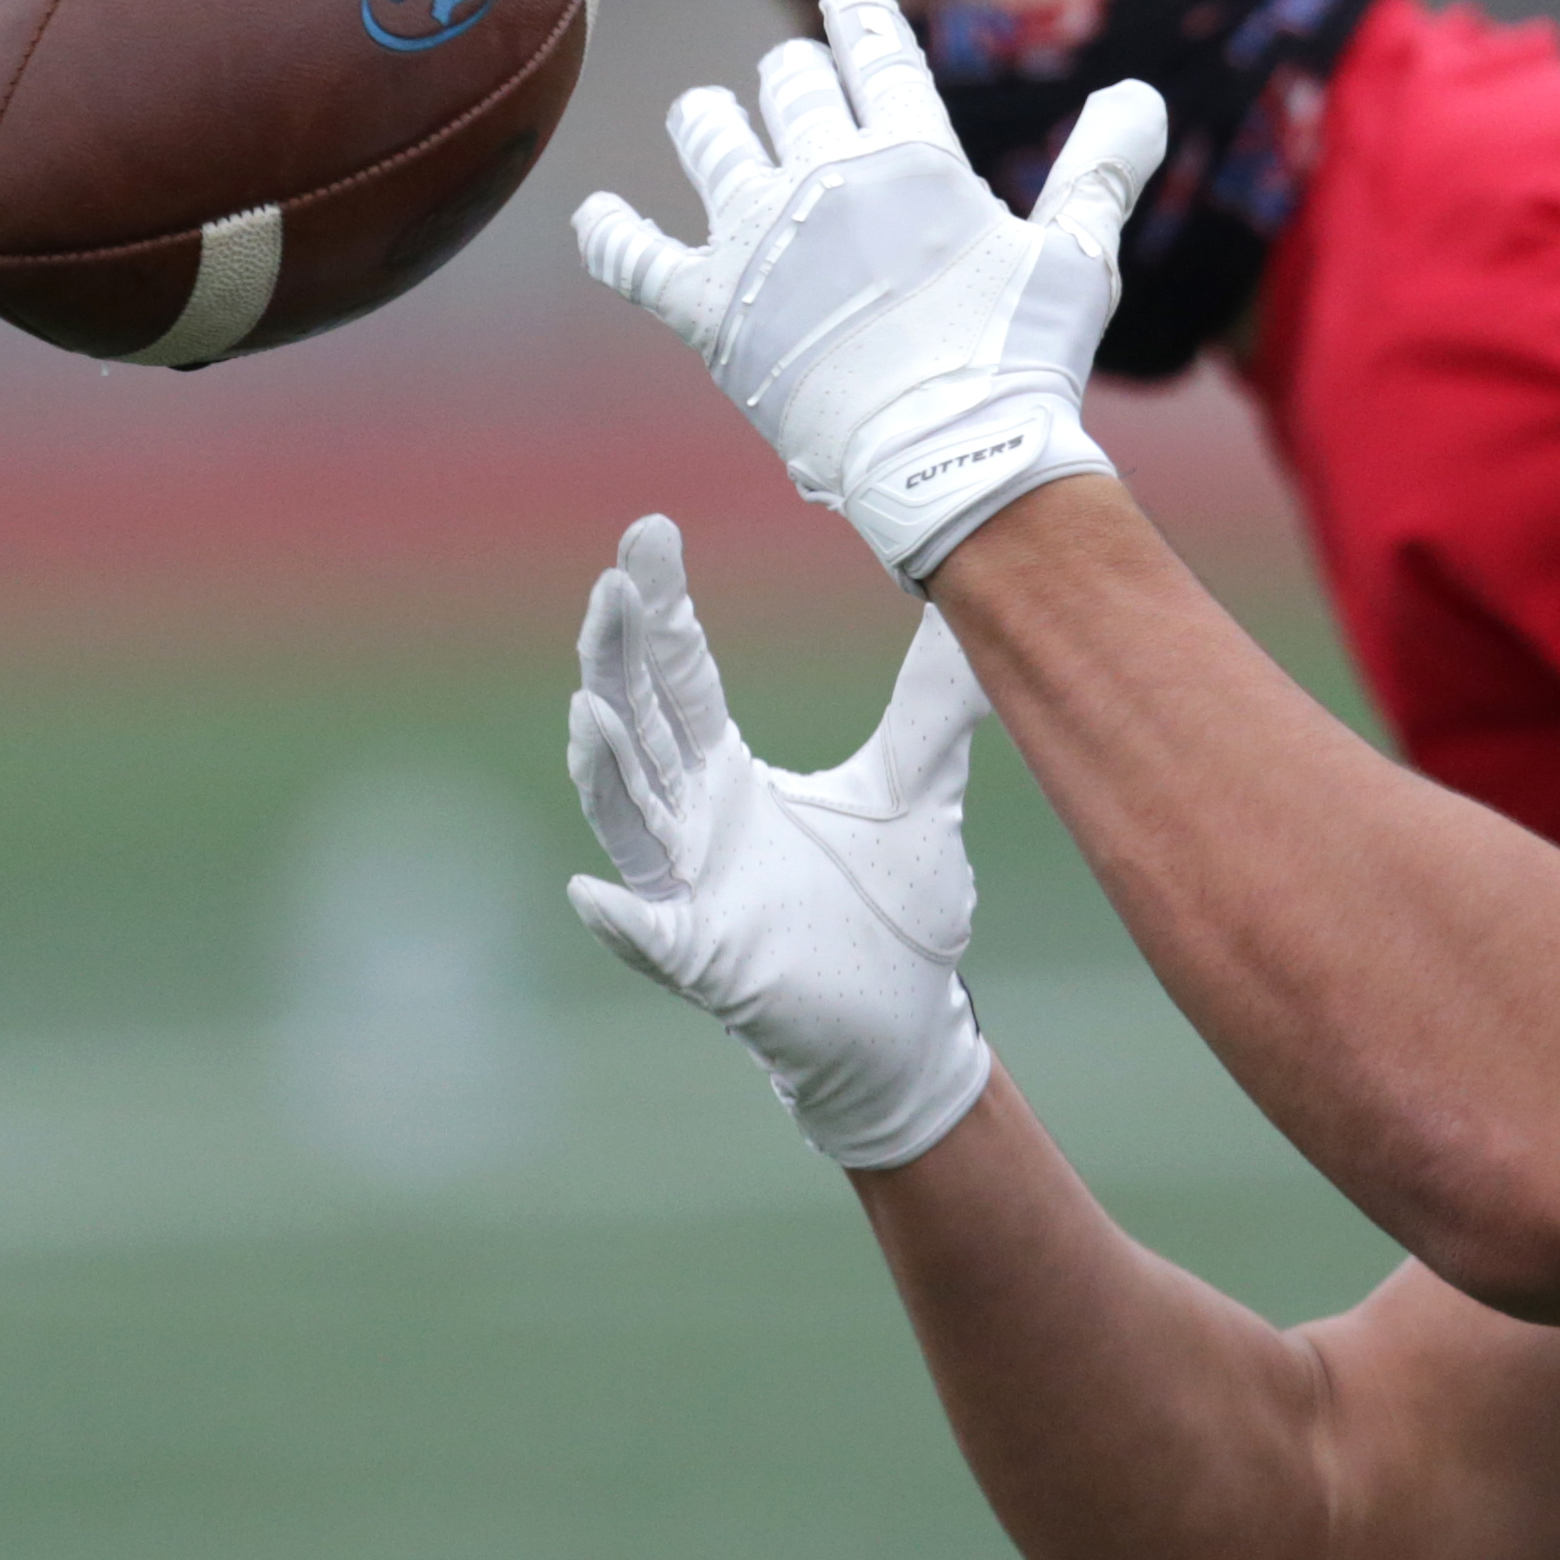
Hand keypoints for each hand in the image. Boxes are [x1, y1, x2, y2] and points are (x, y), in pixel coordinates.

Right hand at [563, 513, 994, 1169]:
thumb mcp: (918, 787)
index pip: (680, 676)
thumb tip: (969, 609)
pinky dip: (622, 920)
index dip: (660, 609)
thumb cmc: (894, 915)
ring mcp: (691, 893)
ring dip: (606, 768)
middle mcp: (693, 824)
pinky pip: (653, 939)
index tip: (648, 532)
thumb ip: (931, 702)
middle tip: (616, 581)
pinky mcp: (710, 962)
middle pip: (641, 725)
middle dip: (621, 656)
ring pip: (631, 818)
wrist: (910, 1027)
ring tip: (590, 707)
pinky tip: (590, 893)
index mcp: (728, 776)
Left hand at [572, 0, 1167, 584]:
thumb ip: (1101, 168)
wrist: (954, 466)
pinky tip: (593, 216)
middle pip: (784, 82)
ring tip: (710, 120)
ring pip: (706, 135)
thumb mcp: (1076, 256)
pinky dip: (608, 233)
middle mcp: (823, 179)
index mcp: (910, 155)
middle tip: (797, 86)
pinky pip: (634, 257)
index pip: (871, 48)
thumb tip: (1145, 93)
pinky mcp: (712, 313)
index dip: (856, 19)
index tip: (845, 6)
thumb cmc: (1024, 365)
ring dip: (709, 121)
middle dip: (794, 77)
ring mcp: (758, 242)